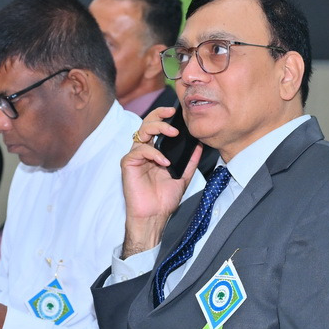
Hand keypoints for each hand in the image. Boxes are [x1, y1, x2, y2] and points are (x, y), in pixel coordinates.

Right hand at [121, 106, 202, 257]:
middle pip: (146, 124)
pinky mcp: (128, 164)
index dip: (163, 117)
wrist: (154, 216)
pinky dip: (153, 153)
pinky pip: (139, 151)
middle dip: (158, 115)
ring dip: (157, 128)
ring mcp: (135, 157)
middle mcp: (143, 152)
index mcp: (154, 152)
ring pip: (141, 132)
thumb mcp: (183, 177)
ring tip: (172, 133)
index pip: (156, 128)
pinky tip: (164, 162)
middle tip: (171, 114)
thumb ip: (190, 161)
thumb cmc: (164, 200)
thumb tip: (199, 146)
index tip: (176, 111)